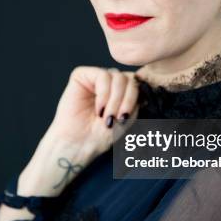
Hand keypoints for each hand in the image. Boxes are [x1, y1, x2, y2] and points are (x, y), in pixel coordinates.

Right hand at [18, 67, 139, 195]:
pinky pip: (102, 75)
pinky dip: (104, 93)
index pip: (136, 83)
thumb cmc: (100, 134)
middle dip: (126, 100)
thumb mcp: (126, 118)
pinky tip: (99, 109)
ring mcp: (96, 77)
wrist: (78, 144)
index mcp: (120, 90)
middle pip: (128, 78)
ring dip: (115, 99)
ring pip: (117, 76)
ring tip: (106, 117)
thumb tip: (142, 84)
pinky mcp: (82, 75)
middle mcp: (109, 82)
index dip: (135, 99)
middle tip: (117, 119)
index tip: (126, 118)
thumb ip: (136, 100)